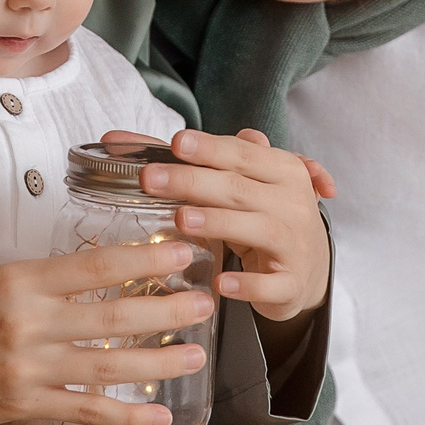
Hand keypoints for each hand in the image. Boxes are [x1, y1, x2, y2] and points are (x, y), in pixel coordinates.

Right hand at [0, 243, 214, 424]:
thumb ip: (37, 281)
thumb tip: (93, 272)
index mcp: (18, 279)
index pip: (93, 265)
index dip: (143, 259)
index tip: (182, 250)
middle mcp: (25, 320)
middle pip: (111, 314)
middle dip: (166, 307)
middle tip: (206, 301)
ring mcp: (24, 367)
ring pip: (106, 363)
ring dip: (157, 359)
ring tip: (196, 354)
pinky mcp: (20, 404)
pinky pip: (83, 409)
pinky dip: (124, 414)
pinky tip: (157, 417)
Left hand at [105, 127, 332, 323]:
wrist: (307, 268)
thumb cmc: (261, 216)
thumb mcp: (236, 185)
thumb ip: (187, 161)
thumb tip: (117, 140)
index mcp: (280, 170)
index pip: (240, 154)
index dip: (208, 148)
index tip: (175, 142)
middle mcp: (292, 201)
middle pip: (238, 188)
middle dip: (192, 182)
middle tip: (150, 179)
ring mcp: (295, 242)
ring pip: (258, 228)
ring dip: (219, 223)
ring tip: (182, 219)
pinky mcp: (291, 283)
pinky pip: (270, 283)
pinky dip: (247, 283)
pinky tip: (221, 282)